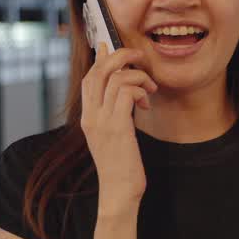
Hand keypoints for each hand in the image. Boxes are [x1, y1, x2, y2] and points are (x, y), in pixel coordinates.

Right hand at [79, 43, 157, 214]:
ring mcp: (102, 121)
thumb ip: (115, 114)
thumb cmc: (121, 165)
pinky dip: (140, 91)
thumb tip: (123, 94)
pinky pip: (127, 92)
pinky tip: (146, 103)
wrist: (119, 191)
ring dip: (138, 76)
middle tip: (139, 58)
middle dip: (120, 57)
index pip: (88, 78)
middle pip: (99, 71)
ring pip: (116, 78)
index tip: (110, 47)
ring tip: (150, 89)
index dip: (100, 59)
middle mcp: (91, 116)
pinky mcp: (117, 127)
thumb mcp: (113, 136)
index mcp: (88, 117)